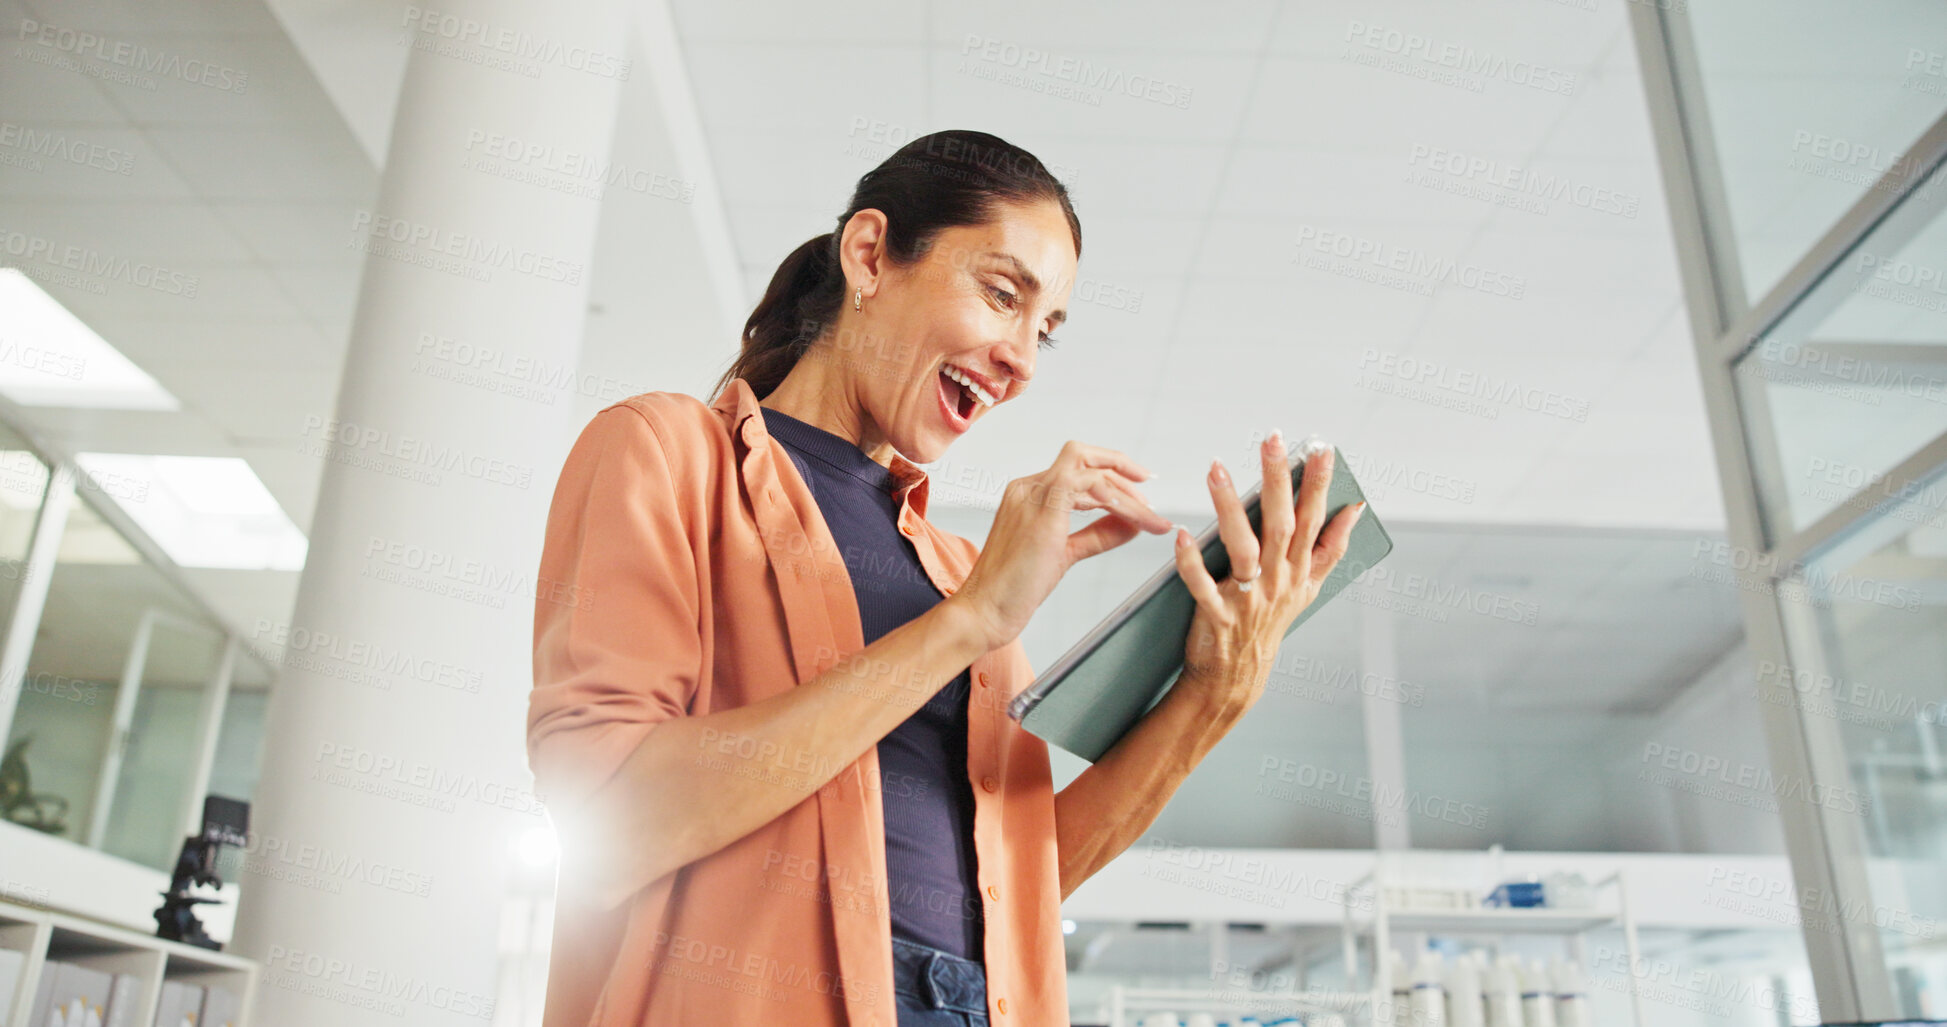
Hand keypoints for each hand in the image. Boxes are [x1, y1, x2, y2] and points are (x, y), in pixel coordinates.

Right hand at [949, 440, 1174, 650]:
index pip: (1076, 469)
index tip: (1139, 495)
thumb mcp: (1065, 553)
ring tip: (1152, 518)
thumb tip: (1131, 522)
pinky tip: (1136, 520)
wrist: (985, 610)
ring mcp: (1033, 494)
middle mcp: (1028, 487)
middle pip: (1084, 456)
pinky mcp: (1044, 508)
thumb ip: (1097, 534)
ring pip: (1092, 470)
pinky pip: (1092, 487)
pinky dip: (1119, 502)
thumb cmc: (1016, 589)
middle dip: (1122, 468)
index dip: (1112, 476)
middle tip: (1150, 493)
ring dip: (1128, 493)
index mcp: (1029, 494)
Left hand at [1170, 430, 1365, 713]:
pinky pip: (1203, 586)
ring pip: (1243, 547)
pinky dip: (1192, 562)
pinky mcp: (1218, 616)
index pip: (1314, 520)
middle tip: (1272, 440)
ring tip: (1216, 469)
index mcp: (1299, 570)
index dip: (1319, 486)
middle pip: (1281, 525)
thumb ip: (1331, 547)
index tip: (1321, 449)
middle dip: (1278, 481)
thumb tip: (1355, 508)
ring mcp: (1249, 599)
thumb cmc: (1270, 622)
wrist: (1238, 677)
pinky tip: (1182, 535)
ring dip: (1230, 507)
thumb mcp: (1308, 587)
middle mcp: (1278, 581)